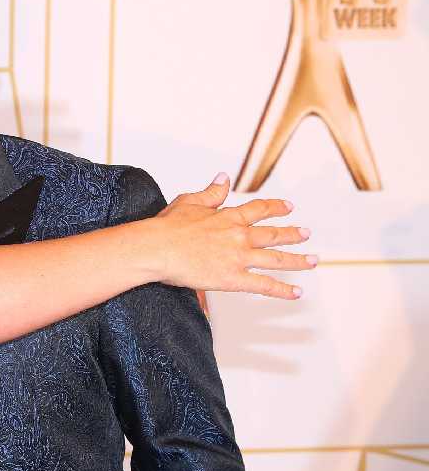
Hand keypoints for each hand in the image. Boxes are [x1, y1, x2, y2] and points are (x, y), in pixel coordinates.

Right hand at [148, 172, 314, 298]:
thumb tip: (224, 178)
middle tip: (306, 233)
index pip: (258, 210)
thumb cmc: (166, 227)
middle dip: (292, 233)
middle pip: (273, 234)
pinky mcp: (234, 278)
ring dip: (298, 260)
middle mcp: (239, 236)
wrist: (157, 248)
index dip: (275, 207)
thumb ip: (211, 192)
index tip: (288, 206)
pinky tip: (297, 292)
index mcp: (228, 217)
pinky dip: (283, 290)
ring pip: (277, 259)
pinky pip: (265, 285)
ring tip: (313, 260)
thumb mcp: (189, 202)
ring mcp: (239, 258)